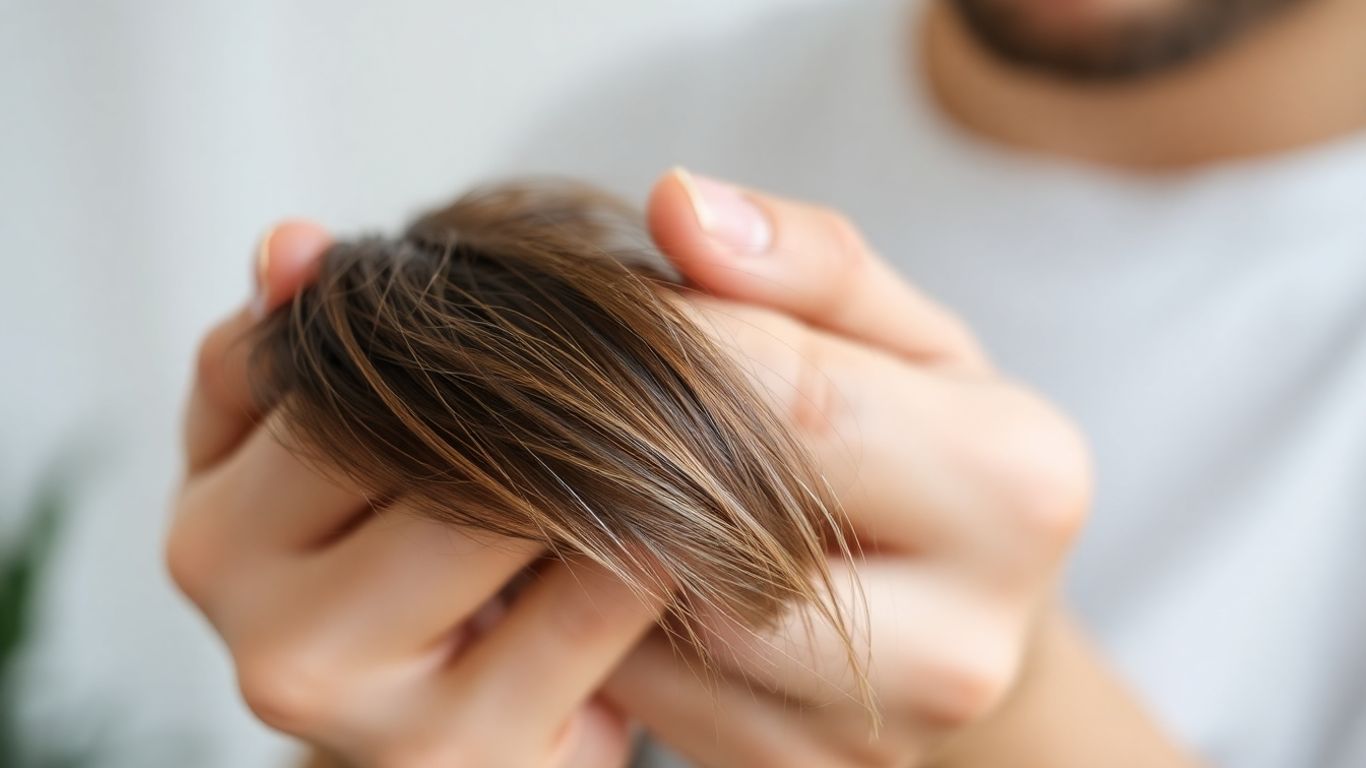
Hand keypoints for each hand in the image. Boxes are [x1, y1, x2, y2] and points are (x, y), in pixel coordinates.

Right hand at [168, 224, 653, 766]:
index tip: (527, 289)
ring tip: (661, 423)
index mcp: (210, 525)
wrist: (473, 739)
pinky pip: (581, 609)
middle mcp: (255, 622)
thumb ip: (299, 351)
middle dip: (519, 389)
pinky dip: (641, 549)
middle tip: (630, 343)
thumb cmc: (408, 573)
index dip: (424, 316)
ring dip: (590, 462)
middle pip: (406, 438)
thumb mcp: (326, 456)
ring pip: (492, 514)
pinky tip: (679, 520)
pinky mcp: (456, 758)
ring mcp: (349, 705)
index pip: (311, 367)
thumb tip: (291, 245)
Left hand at [591, 170, 1093, 765]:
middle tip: (551, 400)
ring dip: (607, 549)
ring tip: (590, 480)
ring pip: (683, 633)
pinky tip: (615, 568)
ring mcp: (892, 733)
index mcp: (1018, 481)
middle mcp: (974, 636)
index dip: (668, 350)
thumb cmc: (925, 439)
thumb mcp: (898, 331)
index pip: (796, 397)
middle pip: (731, 537)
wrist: (965, 603)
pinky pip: (665, 703)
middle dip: (624, 459)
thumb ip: (800, 259)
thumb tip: (677, 204)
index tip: (593, 311)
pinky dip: (616, 628)